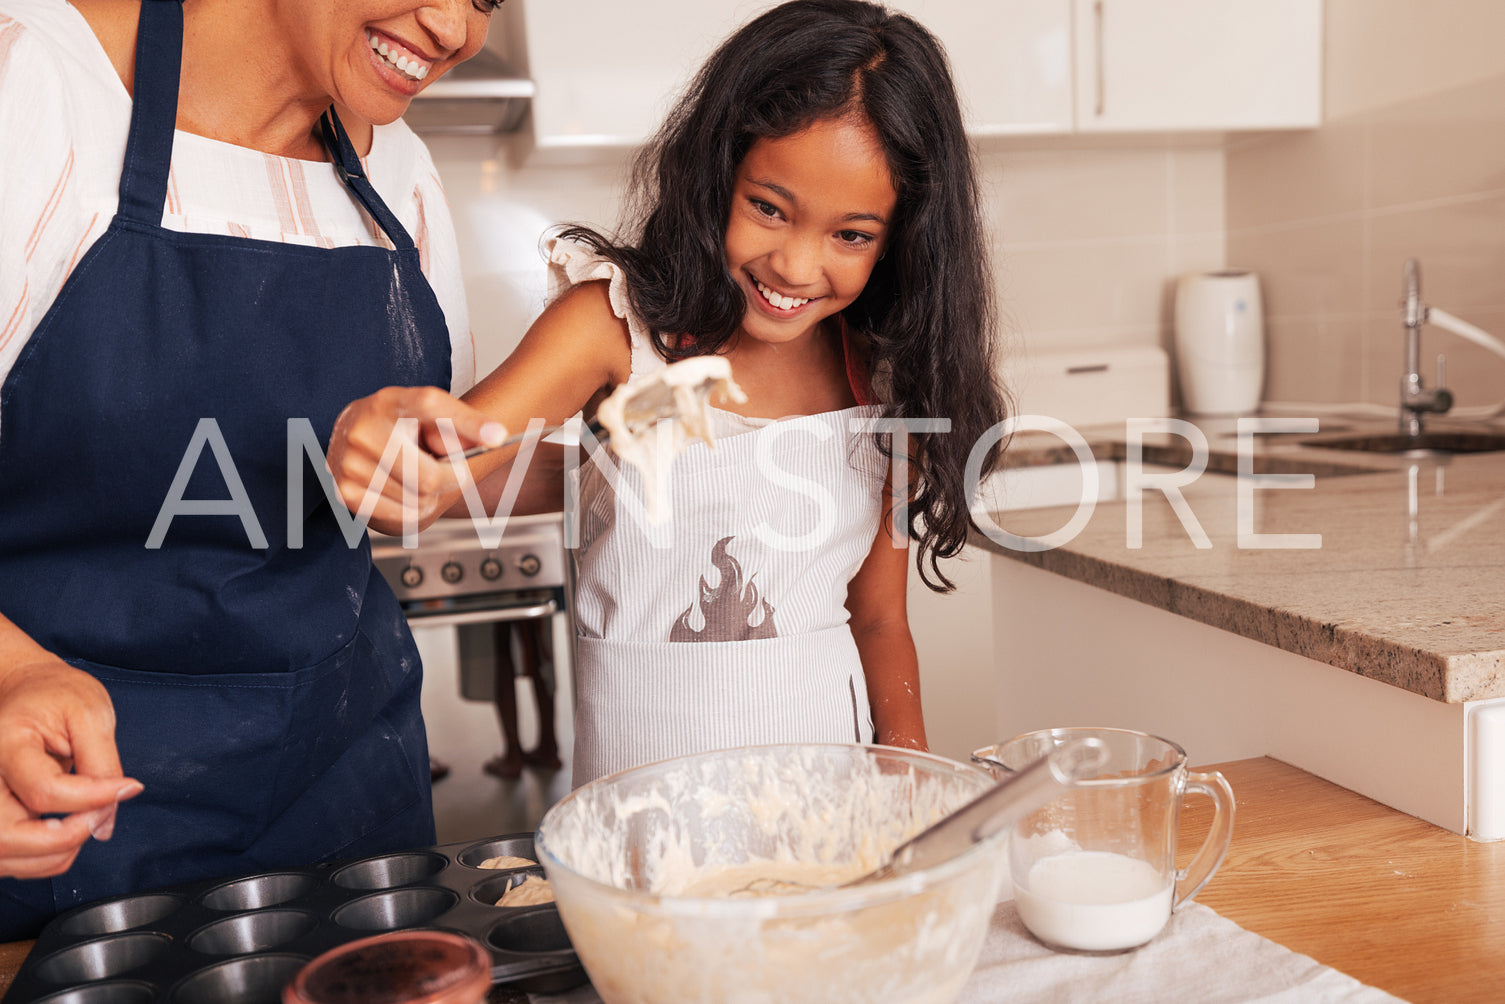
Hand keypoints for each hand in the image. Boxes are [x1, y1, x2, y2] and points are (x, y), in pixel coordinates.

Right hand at [0, 657, 142, 878]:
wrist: (28, 690)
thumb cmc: (59, 696)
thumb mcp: (92, 714)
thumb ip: (102, 765)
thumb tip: (106, 820)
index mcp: (4, 742)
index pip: (44, 790)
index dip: (94, 798)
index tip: (128, 787)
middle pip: (8, 837)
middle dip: (65, 840)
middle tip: (100, 816)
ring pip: (7, 857)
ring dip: (55, 854)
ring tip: (86, 820)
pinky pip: (10, 858)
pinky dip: (43, 857)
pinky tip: (66, 829)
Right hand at [327, 386, 505, 533]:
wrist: (350, 433)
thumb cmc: (398, 424)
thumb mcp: (427, 412)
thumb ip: (461, 422)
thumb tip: (496, 438)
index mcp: (389, 401)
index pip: (431, 404)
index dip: (468, 422)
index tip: (499, 437)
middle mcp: (364, 429)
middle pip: (429, 476)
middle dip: (450, 480)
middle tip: (451, 473)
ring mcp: (350, 463)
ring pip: (417, 500)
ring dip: (430, 497)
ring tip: (419, 477)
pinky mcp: (346, 493)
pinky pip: (401, 516)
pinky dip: (413, 510)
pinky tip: (405, 492)